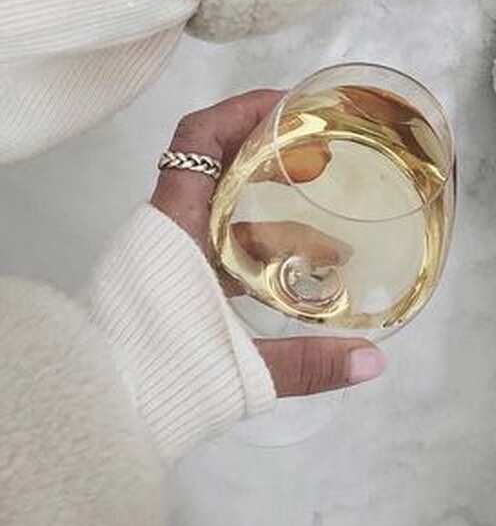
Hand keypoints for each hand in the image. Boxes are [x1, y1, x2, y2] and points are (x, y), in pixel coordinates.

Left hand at [151, 89, 384, 395]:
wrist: (92, 418)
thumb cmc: (158, 377)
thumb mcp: (240, 368)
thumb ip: (307, 364)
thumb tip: (373, 363)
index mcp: (174, 226)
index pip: (199, 139)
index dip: (244, 111)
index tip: (292, 107)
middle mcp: (165, 231)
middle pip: (218, 168)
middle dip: (273, 159)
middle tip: (324, 161)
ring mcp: (163, 258)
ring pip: (222, 215)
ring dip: (275, 218)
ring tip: (333, 238)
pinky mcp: (165, 286)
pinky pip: (216, 248)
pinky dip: (257, 251)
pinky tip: (295, 278)